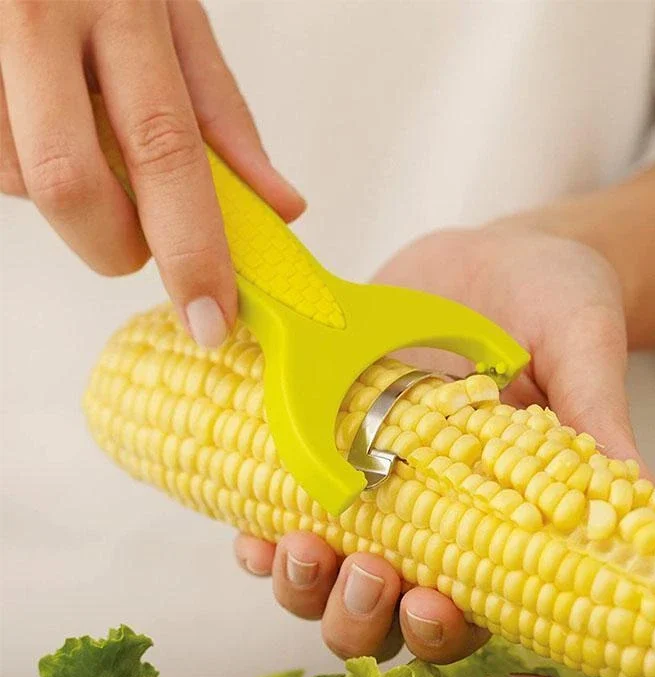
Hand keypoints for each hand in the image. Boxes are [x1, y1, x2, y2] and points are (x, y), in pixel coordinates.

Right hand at [0, 0, 303, 346]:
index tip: (211, 320)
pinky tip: (34, 115)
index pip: (166, 152)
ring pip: (13, 177)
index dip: (191, 251)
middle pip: (70, 183)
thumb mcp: (174, 17)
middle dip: (114, 246)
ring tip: (75, 134)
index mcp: (122, 4)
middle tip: (135, 243)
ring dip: (60, 196)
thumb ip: (224, 118)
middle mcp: (39, 13)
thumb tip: (281, 209)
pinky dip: (17, 162)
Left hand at [235, 223, 645, 662]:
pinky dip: (260, 536)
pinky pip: (277, 510)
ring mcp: (369, 488)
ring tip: (301, 547)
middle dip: (362, 615)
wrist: (493, 260)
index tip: (431, 601)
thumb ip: (598, 416)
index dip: (445, 628)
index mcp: (495, 519)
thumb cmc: (554, 304)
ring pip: (323, 577)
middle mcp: (426, 519)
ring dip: (304, 585)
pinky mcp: (322, 447)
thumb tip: (641, 491)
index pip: (468, 607)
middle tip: (369, 573)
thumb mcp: (583, 348)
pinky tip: (253, 529)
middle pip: (381, 613)